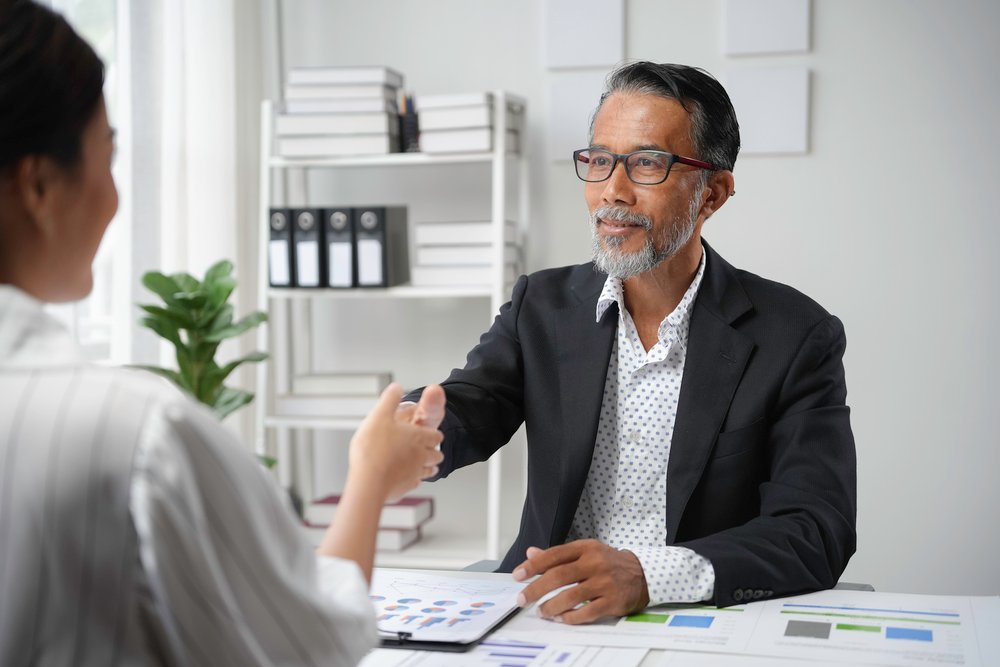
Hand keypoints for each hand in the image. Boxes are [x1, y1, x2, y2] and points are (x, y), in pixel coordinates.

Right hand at [348, 383, 443, 502]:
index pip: (436, 435)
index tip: (430, 433)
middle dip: (433, 451)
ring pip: (429, 470)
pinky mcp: (405, 487)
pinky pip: (414, 483)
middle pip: (436, 454)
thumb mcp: (379, 415)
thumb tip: (396, 387)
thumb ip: (389, 400)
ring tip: (424, 466)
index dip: (433, 434)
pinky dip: (413, 480)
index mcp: (418, 437)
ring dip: (428, 467)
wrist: (369, 481)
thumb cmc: (374, 449)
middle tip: (430, 449)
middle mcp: (421, 456)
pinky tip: (406, 479)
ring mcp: (415, 473)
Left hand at [512, 540, 649, 623]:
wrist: (643, 574)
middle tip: (523, 599)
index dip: (533, 565)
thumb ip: (558, 555)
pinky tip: (562, 618)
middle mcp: (595, 563)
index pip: (554, 555)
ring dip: (551, 606)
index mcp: (585, 548)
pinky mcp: (613, 601)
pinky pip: (587, 612)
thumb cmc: (608, 563)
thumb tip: (531, 553)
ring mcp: (605, 582)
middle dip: (536, 589)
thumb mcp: (585, 552)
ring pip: (571, 596)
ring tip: (541, 611)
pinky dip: (571, 617)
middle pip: (559, 576)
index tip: (518, 575)